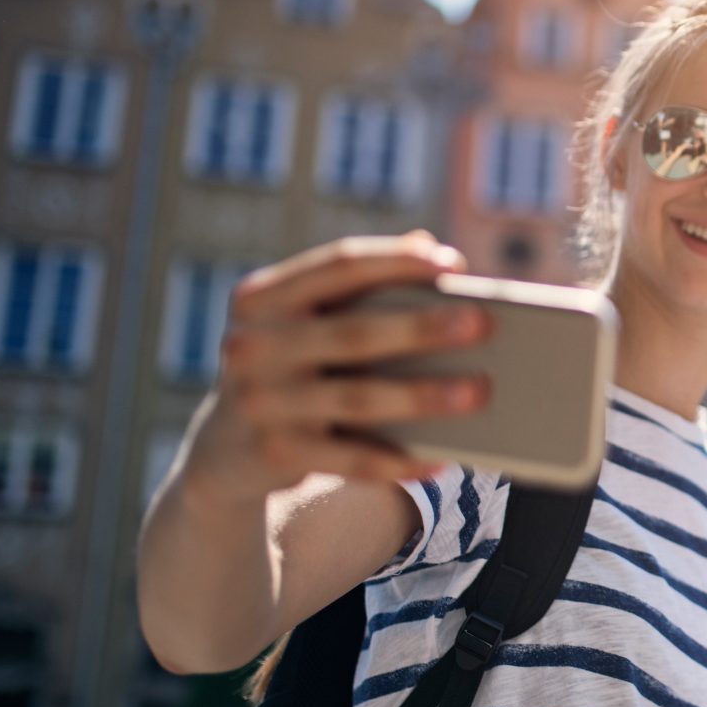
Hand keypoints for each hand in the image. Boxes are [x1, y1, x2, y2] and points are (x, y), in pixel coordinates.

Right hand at [180, 232, 490, 504]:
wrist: (226, 448)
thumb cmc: (293, 364)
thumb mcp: (307, 320)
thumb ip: (361, 285)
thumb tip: (430, 246)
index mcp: (264, 297)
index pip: (337, 265)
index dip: (396, 261)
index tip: (453, 263)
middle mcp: (253, 345)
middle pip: (353, 333)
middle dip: (421, 327)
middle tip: (481, 323)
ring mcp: (261, 402)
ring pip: (357, 399)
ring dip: (423, 396)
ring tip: (479, 390)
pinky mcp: (275, 454)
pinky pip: (351, 459)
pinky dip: (399, 460)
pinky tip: (441, 458)